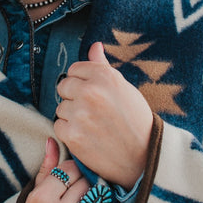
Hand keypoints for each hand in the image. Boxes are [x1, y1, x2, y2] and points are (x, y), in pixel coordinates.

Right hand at [24, 137, 112, 202]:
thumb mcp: (31, 199)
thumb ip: (46, 169)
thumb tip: (53, 140)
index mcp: (40, 199)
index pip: (71, 170)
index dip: (76, 171)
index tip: (76, 177)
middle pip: (86, 185)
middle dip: (88, 185)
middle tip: (85, 192)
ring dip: (97, 202)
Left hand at [54, 42, 152, 188]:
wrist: (144, 157)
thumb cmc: (135, 119)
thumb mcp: (123, 87)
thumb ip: (103, 66)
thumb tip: (94, 46)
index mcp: (104, 75)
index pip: (74, 69)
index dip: (82, 82)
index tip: (92, 93)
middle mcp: (90, 90)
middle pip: (63, 86)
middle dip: (73, 97)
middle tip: (91, 110)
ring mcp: (80, 113)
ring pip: (60, 107)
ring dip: (71, 116)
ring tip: (92, 125)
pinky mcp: (72, 135)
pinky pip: (58, 126)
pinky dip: (68, 132)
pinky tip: (86, 136)